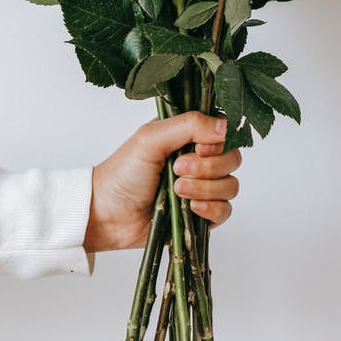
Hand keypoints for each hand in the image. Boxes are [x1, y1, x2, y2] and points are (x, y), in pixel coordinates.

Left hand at [84, 111, 242, 252]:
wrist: (108, 214)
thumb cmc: (123, 173)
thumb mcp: (151, 138)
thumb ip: (189, 125)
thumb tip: (225, 126)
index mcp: (188, 136)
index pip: (224, 132)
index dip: (218, 141)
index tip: (198, 147)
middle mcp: (199, 159)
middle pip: (232, 159)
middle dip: (208, 166)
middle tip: (178, 169)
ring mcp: (203, 188)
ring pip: (230, 185)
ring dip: (205, 188)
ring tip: (177, 190)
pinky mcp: (203, 214)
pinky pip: (225, 210)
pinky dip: (211, 208)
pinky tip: (190, 207)